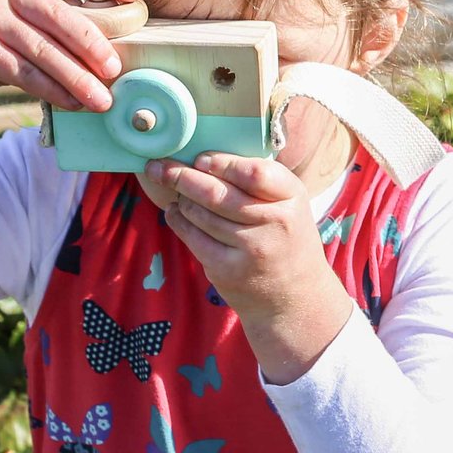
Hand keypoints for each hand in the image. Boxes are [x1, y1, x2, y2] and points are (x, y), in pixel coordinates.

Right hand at [0, 0, 137, 167]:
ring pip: (43, 48)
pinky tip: (70, 104)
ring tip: (102, 100)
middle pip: (59, 13)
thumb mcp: (7, 28)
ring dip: (77, 78)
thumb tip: (103, 56)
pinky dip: (51, 90)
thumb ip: (45, 31)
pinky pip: (22, 71)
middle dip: (94, 42)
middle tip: (117, 68)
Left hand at [146, 151, 353, 383]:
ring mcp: (251, 249)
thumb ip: (259, 182)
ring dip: (181, 198)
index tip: (201, 159)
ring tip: (174, 190)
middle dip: (182, 176)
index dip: (222, 163)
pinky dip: (178, 220)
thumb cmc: (285, 239)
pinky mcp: (228, 269)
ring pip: (200, 214)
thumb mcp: (288, 205)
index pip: (255, 173)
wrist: (293, 295)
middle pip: (218, 193)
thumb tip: (204, 157)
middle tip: (159, 166)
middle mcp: (274, 223)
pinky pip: (192, 237)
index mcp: (292, 198)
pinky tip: (176, 212)